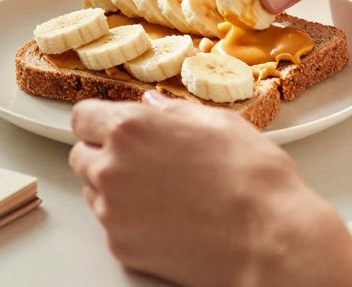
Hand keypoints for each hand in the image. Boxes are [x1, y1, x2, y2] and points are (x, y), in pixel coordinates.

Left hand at [70, 92, 351, 285]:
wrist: (269, 238)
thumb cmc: (253, 179)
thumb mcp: (218, 122)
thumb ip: (172, 111)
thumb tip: (153, 106)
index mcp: (131, 128)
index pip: (83, 116)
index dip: (99, 120)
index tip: (112, 126)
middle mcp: (112, 168)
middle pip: (81, 156)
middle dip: (104, 154)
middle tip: (142, 160)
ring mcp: (113, 211)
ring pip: (93, 192)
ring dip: (114, 188)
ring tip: (161, 191)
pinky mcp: (122, 246)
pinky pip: (111, 226)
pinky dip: (129, 221)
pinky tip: (167, 217)